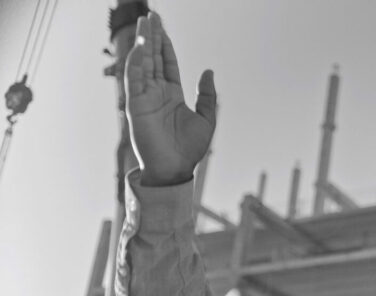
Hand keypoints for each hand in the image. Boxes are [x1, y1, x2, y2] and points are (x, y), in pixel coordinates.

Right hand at [125, 13, 215, 186]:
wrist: (176, 169)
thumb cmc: (190, 150)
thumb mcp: (207, 119)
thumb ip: (208, 95)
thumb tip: (209, 71)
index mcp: (173, 94)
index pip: (167, 62)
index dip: (165, 43)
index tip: (161, 25)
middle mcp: (156, 92)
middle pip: (153, 57)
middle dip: (152, 36)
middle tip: (151, 15)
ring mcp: (145, 97)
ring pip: (142, 64)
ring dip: (143, 43)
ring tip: (144, 23)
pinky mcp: (136, 105)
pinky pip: (134, 80)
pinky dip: (135, 62)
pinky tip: (140, 46)